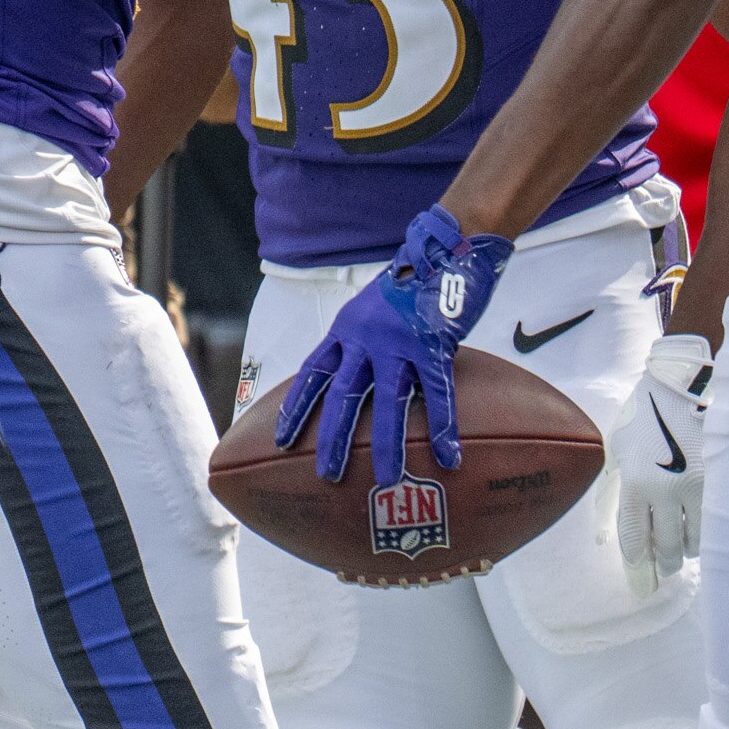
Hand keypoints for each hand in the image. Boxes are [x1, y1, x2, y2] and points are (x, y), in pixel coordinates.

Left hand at [273, 203, 510, 486]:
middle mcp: (366, 337)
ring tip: (388, 479)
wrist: (445, 249)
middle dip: (332, 437)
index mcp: (347, 329)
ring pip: (389, 401)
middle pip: (342, 394)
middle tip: (326, 475)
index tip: (280, 440)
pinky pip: (438, 393)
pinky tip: (449, 455)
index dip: (296, 408)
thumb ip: (361, 341)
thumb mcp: (371, 308)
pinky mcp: (433, 344)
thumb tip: (356, 378)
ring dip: (388, 444)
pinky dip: (444, 427)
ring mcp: (399, 341)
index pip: (313, 373)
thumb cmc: (410, 284)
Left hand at [614, 333, 710, 596]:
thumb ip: (608, 497)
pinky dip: (704, 534)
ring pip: (693, 541)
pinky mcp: (720, 482)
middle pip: (666, 548)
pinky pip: (713, 524)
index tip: (638, 580)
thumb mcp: (616, 452)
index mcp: (635, 483)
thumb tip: (601, 539)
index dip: (637, 565)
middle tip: (662, 572)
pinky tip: (698, 534)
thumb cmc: (643, 417)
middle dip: (663, 565)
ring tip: (680, 550)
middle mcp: (665, 490)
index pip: (635, 541)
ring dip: (685, 550)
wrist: (683, 386)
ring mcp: (696, 487)